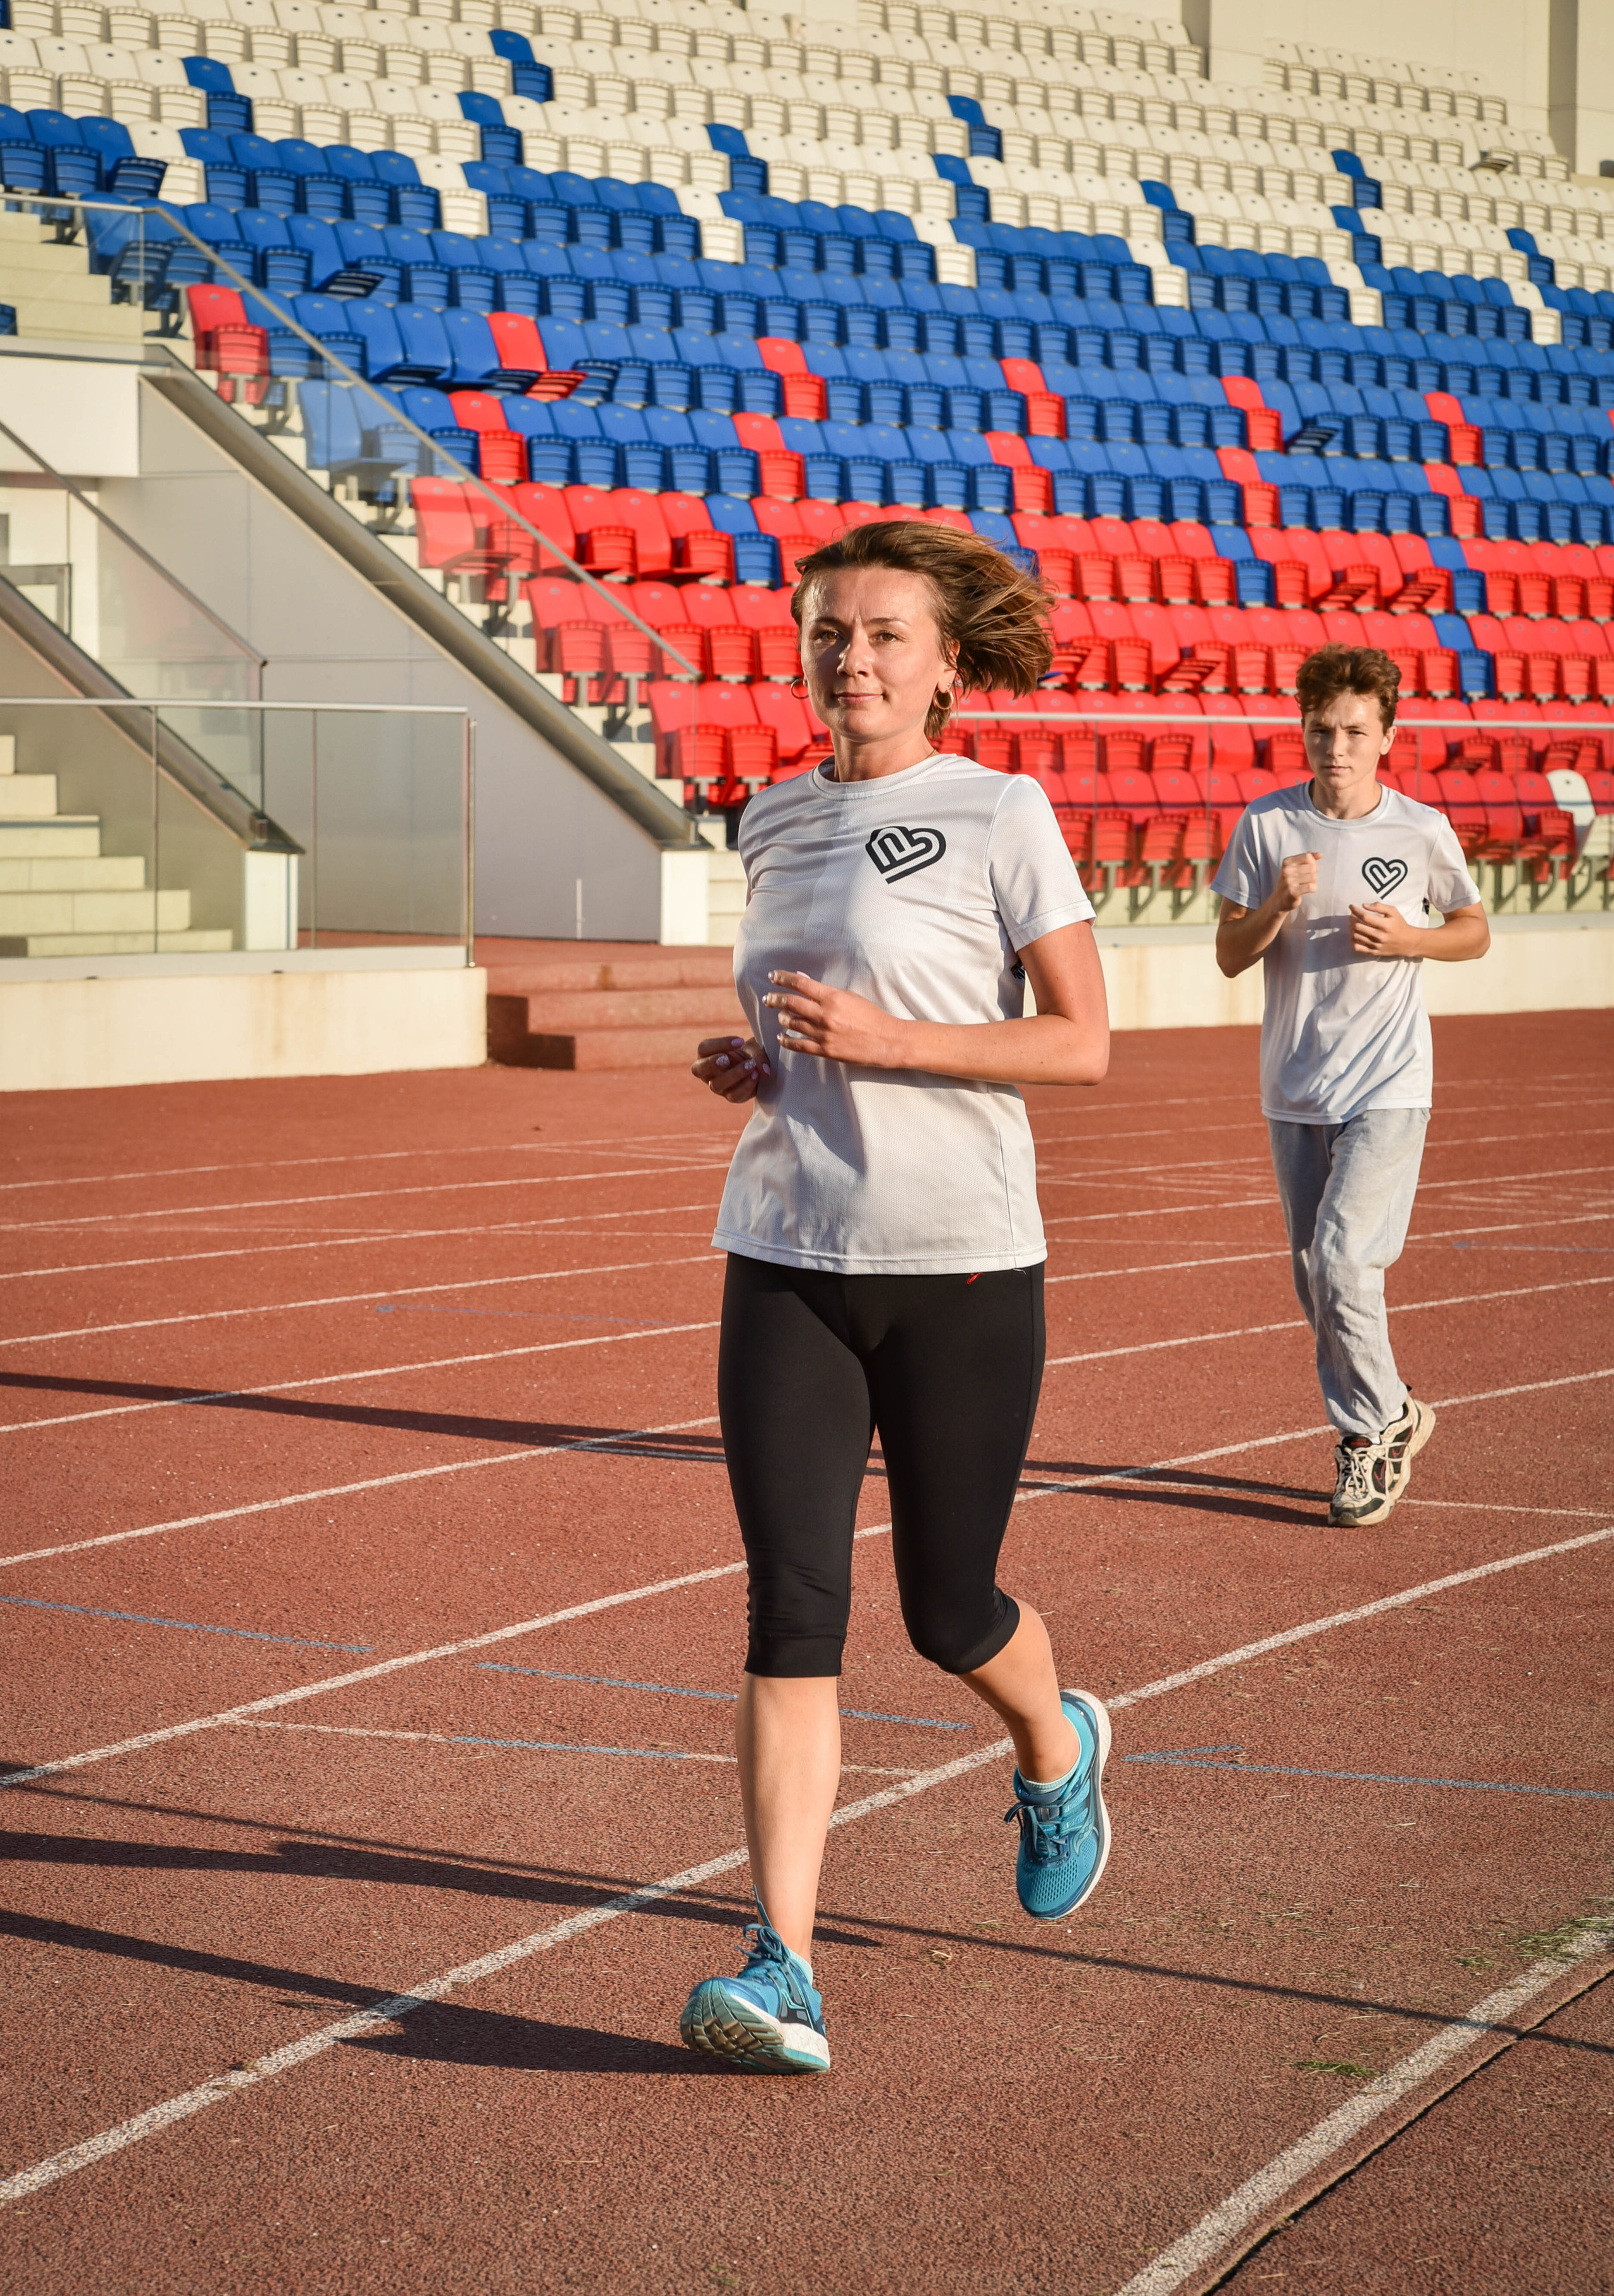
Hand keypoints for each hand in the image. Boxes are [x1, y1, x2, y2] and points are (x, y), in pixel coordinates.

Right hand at [692, 1035, 769, 1103]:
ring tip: (750, 1065)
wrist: (759, 1068)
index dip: (719, 1044)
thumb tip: (765, 1072)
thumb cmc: (750, 1054)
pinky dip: (745, 1085)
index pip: (703, 1048)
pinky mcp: (731, 1096)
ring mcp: (718, 1086)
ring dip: (734, 1074)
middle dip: (712, 1063)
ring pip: (716, 1084)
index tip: (740, 1041)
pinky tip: (755, 1076)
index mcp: (707, 1055)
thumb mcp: (754, 1048)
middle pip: (698, 1069)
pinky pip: (734, 1095)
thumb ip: (757, 1056)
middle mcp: (708, 1072)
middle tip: (726, 1058)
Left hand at [762, 970, 908, 1067]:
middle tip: (768, 998)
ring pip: (792, 1023)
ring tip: (780, 1015)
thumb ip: (825, 990)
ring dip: (782, 1017)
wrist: (887, 1041)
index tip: (773, 976)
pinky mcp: (825, 1050)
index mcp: (832, 997)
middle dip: (775, 999)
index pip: (800, 984)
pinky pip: (799, 1045)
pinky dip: (787, 1040)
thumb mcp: (850, 996)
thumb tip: (803, 979)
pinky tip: (781, 1037)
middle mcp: (825, 1014)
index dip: (783, 978)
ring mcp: (824, 1033)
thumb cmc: (871, 1016)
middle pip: (791, 1003)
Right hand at [1275, 851, 1319, 910]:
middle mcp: (1286, 870)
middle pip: (1312, 867)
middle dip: (1313, 874)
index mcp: (1287, 862)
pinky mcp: (1292, 892)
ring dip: (1313, 882)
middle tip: (1306, 880)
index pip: (1307, 857)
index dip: (1313, 863)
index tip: (1309, 870)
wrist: (1279, 900)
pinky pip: (1311, 887)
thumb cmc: (1290, 882)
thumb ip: (1308, 859)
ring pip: (1313, 877)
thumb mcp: (1296, 867)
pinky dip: (1313, 889)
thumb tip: (1320, 854)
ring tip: (1306, 885)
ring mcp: (1288, 881)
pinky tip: (1307, 891)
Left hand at [1348, 901, 1418, 957]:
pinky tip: (1354, 935)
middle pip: (1357, 926)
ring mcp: (1376, 945)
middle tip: (1352, 915)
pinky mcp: (1374, 952)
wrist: (1408, 942)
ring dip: (1351, 928)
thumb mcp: (1393, 912)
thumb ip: (1379, 907)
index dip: (1355, 910)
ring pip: (1355, 936)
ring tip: (1353, 923)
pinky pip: (1357, 948)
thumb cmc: (1399, 924)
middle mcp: (1379, 936)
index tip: (1351, 906)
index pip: (1364, 917)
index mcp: (1385, 925)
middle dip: (1352, 919)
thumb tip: (1364, 905)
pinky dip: (1352, 941)